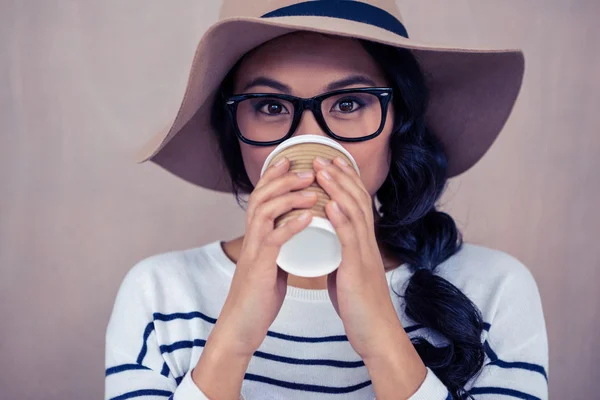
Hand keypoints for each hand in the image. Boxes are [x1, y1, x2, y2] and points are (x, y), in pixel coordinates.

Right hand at [212, 157, 317, 356]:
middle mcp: (251, 238)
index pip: (261, 196)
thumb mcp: (271, 264)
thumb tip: (297, 234)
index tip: (291, 160)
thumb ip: (280, 247)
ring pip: (265, 212)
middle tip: (307, 170)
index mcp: (256, 236)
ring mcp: (254, 251)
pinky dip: (291, 225)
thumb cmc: (259, 296)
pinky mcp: (259, 268)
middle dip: (283, 179)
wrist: (242, 325)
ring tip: (312, 189)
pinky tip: (308, 218)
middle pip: (261, 196)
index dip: (273, 176)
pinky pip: (274, 240)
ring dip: (289, 197)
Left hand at [313, 156, 403, 359]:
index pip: (356, 203)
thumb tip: (330, 246)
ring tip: (321, 170)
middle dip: (338, 175)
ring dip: (337, 189)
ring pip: (354, 213)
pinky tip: (330, 205)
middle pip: (356, 199)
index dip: (344, 180)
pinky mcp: (359, 269)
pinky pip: (350, 240)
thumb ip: (340, 256)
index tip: (328, 162)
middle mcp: (367, 243)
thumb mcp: (348, 274)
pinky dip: (341, 220)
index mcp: (363, 243)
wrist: (376, 333)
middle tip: (320, 156)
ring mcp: (365, 254)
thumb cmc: (360, 306)